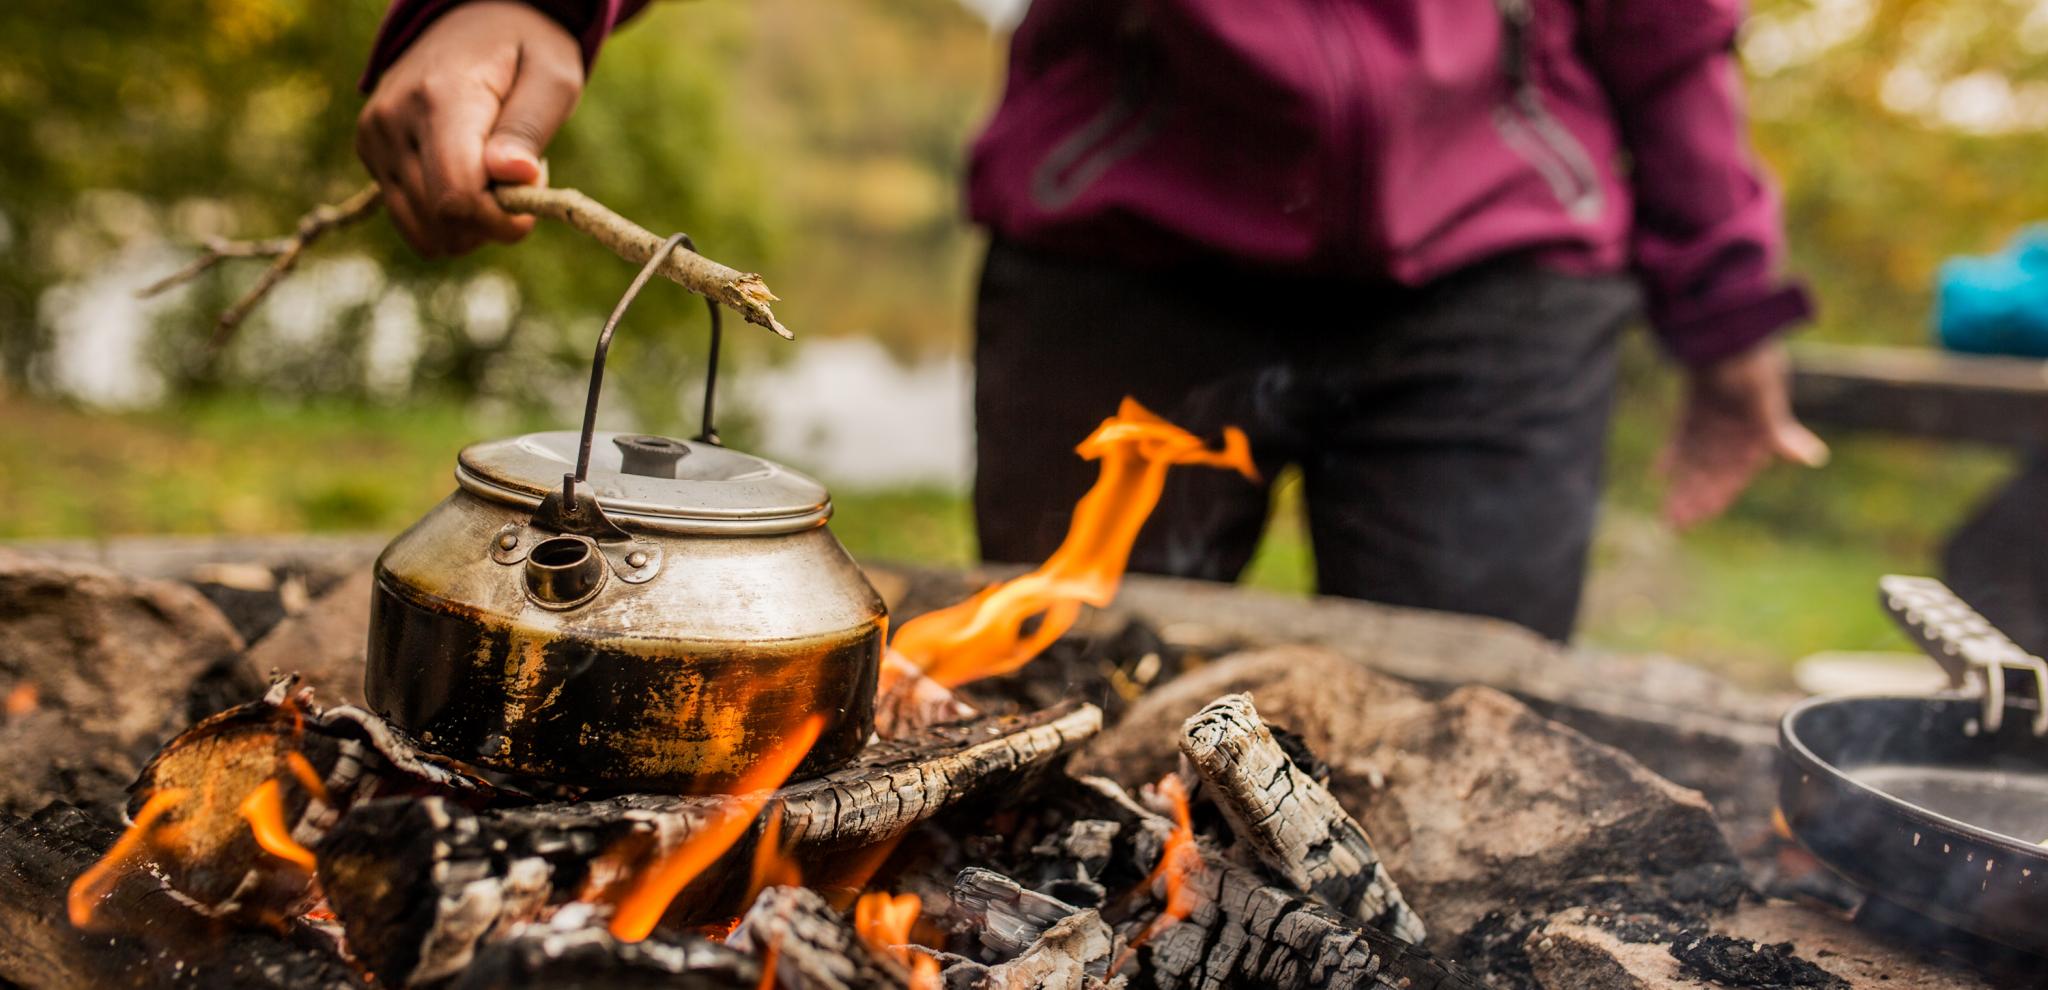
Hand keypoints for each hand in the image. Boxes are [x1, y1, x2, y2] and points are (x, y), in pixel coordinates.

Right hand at [356, 1, 582, 256]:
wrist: (471, 18)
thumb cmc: (525, 48)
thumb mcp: (552, 77)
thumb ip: (528, 129)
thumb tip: (512, 175)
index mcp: (440, 98)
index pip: (457, 196)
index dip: (501, 220)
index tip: (532, 201)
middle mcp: (393, 120)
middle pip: (441, 222)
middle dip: (492, 220)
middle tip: (517, 176)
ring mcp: (374, 138)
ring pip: (423, 231)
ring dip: (470, 225)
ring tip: (492, 176)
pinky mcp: (370, 153)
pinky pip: (412, 221)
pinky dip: (447, 218)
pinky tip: (467, 178)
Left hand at [1661, 340, 1828, 527]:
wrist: (1727, 323)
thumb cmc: (1750, 358)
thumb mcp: (1763, 396)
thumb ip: (1779, 431)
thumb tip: (1814, 459)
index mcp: (1757, 432)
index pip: (1735, 473)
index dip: (1717, 496)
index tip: (1697, 518)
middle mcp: (1737, 430)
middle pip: (1712, 471)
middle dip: (1694, 497)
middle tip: (1673, 524)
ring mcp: (1717, 419)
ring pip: (1696, 459)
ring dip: (1683, 483)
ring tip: (1666, 510)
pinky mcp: (1697, 405)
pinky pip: (1683, 436)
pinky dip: (1672, 454)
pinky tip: (1658, 473)